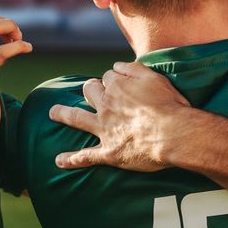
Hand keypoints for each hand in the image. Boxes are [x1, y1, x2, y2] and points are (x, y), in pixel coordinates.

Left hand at [49, 60, 192, 171]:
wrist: (174, 134)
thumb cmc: (169, 105)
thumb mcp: (154, 77)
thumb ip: (133, 68)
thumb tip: (116, 65)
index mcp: (118, 87)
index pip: (108, 76)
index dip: (113, 80)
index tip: (120, 83)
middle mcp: (106, 106)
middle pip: (90, 91)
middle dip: (89, 89)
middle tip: (90, 90)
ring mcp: (104, 129)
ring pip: (76, 118)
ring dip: (62, 114)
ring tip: (52, 112)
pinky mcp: (109, 152)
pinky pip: (85, 156)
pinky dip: (71, 160)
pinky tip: (59, 161)